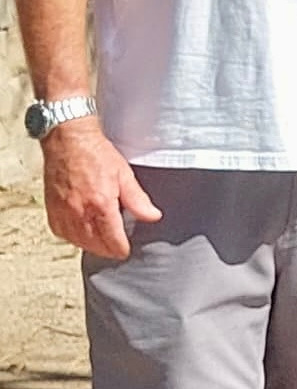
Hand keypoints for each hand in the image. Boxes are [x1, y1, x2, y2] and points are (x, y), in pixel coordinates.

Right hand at [41, 119, 160, 259]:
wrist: (68, 140)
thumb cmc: (95, 154)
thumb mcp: (124, 175)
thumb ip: (138, 200)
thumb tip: (153, 217)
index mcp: (100, 205)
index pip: (112, 242)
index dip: (122, 249)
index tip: (126, 249)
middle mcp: (79, 213)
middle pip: (96, 247)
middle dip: (109, 248)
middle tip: (117, 244)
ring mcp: (63, 213)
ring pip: (78, 243)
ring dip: (92, 245)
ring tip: (102, 239)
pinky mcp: (52, 211)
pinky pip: (63, 234)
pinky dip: (73, 237)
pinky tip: (83, 231)